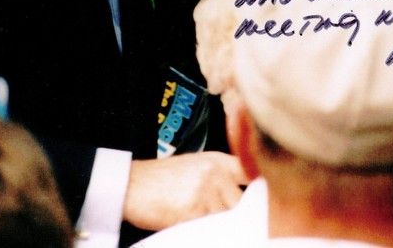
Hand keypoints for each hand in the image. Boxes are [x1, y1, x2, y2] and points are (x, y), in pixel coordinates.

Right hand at [122, 152, 248, 230]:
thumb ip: (220, 177)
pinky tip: (190, 225)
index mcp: (218, 161)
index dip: (260, 190)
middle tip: (225, 221)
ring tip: (200, 221)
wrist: (130, 185)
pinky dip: (204, 232)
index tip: (262, 201)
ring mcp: (205, 191)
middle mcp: (215, 173)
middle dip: (235, 215)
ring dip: (217, 225)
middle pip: (241, 203)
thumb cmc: (162, 179)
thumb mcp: (195, 166)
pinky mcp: (192, 210)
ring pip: (225, 219)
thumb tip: (245, 199)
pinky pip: (208, 229)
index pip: (252, 173)